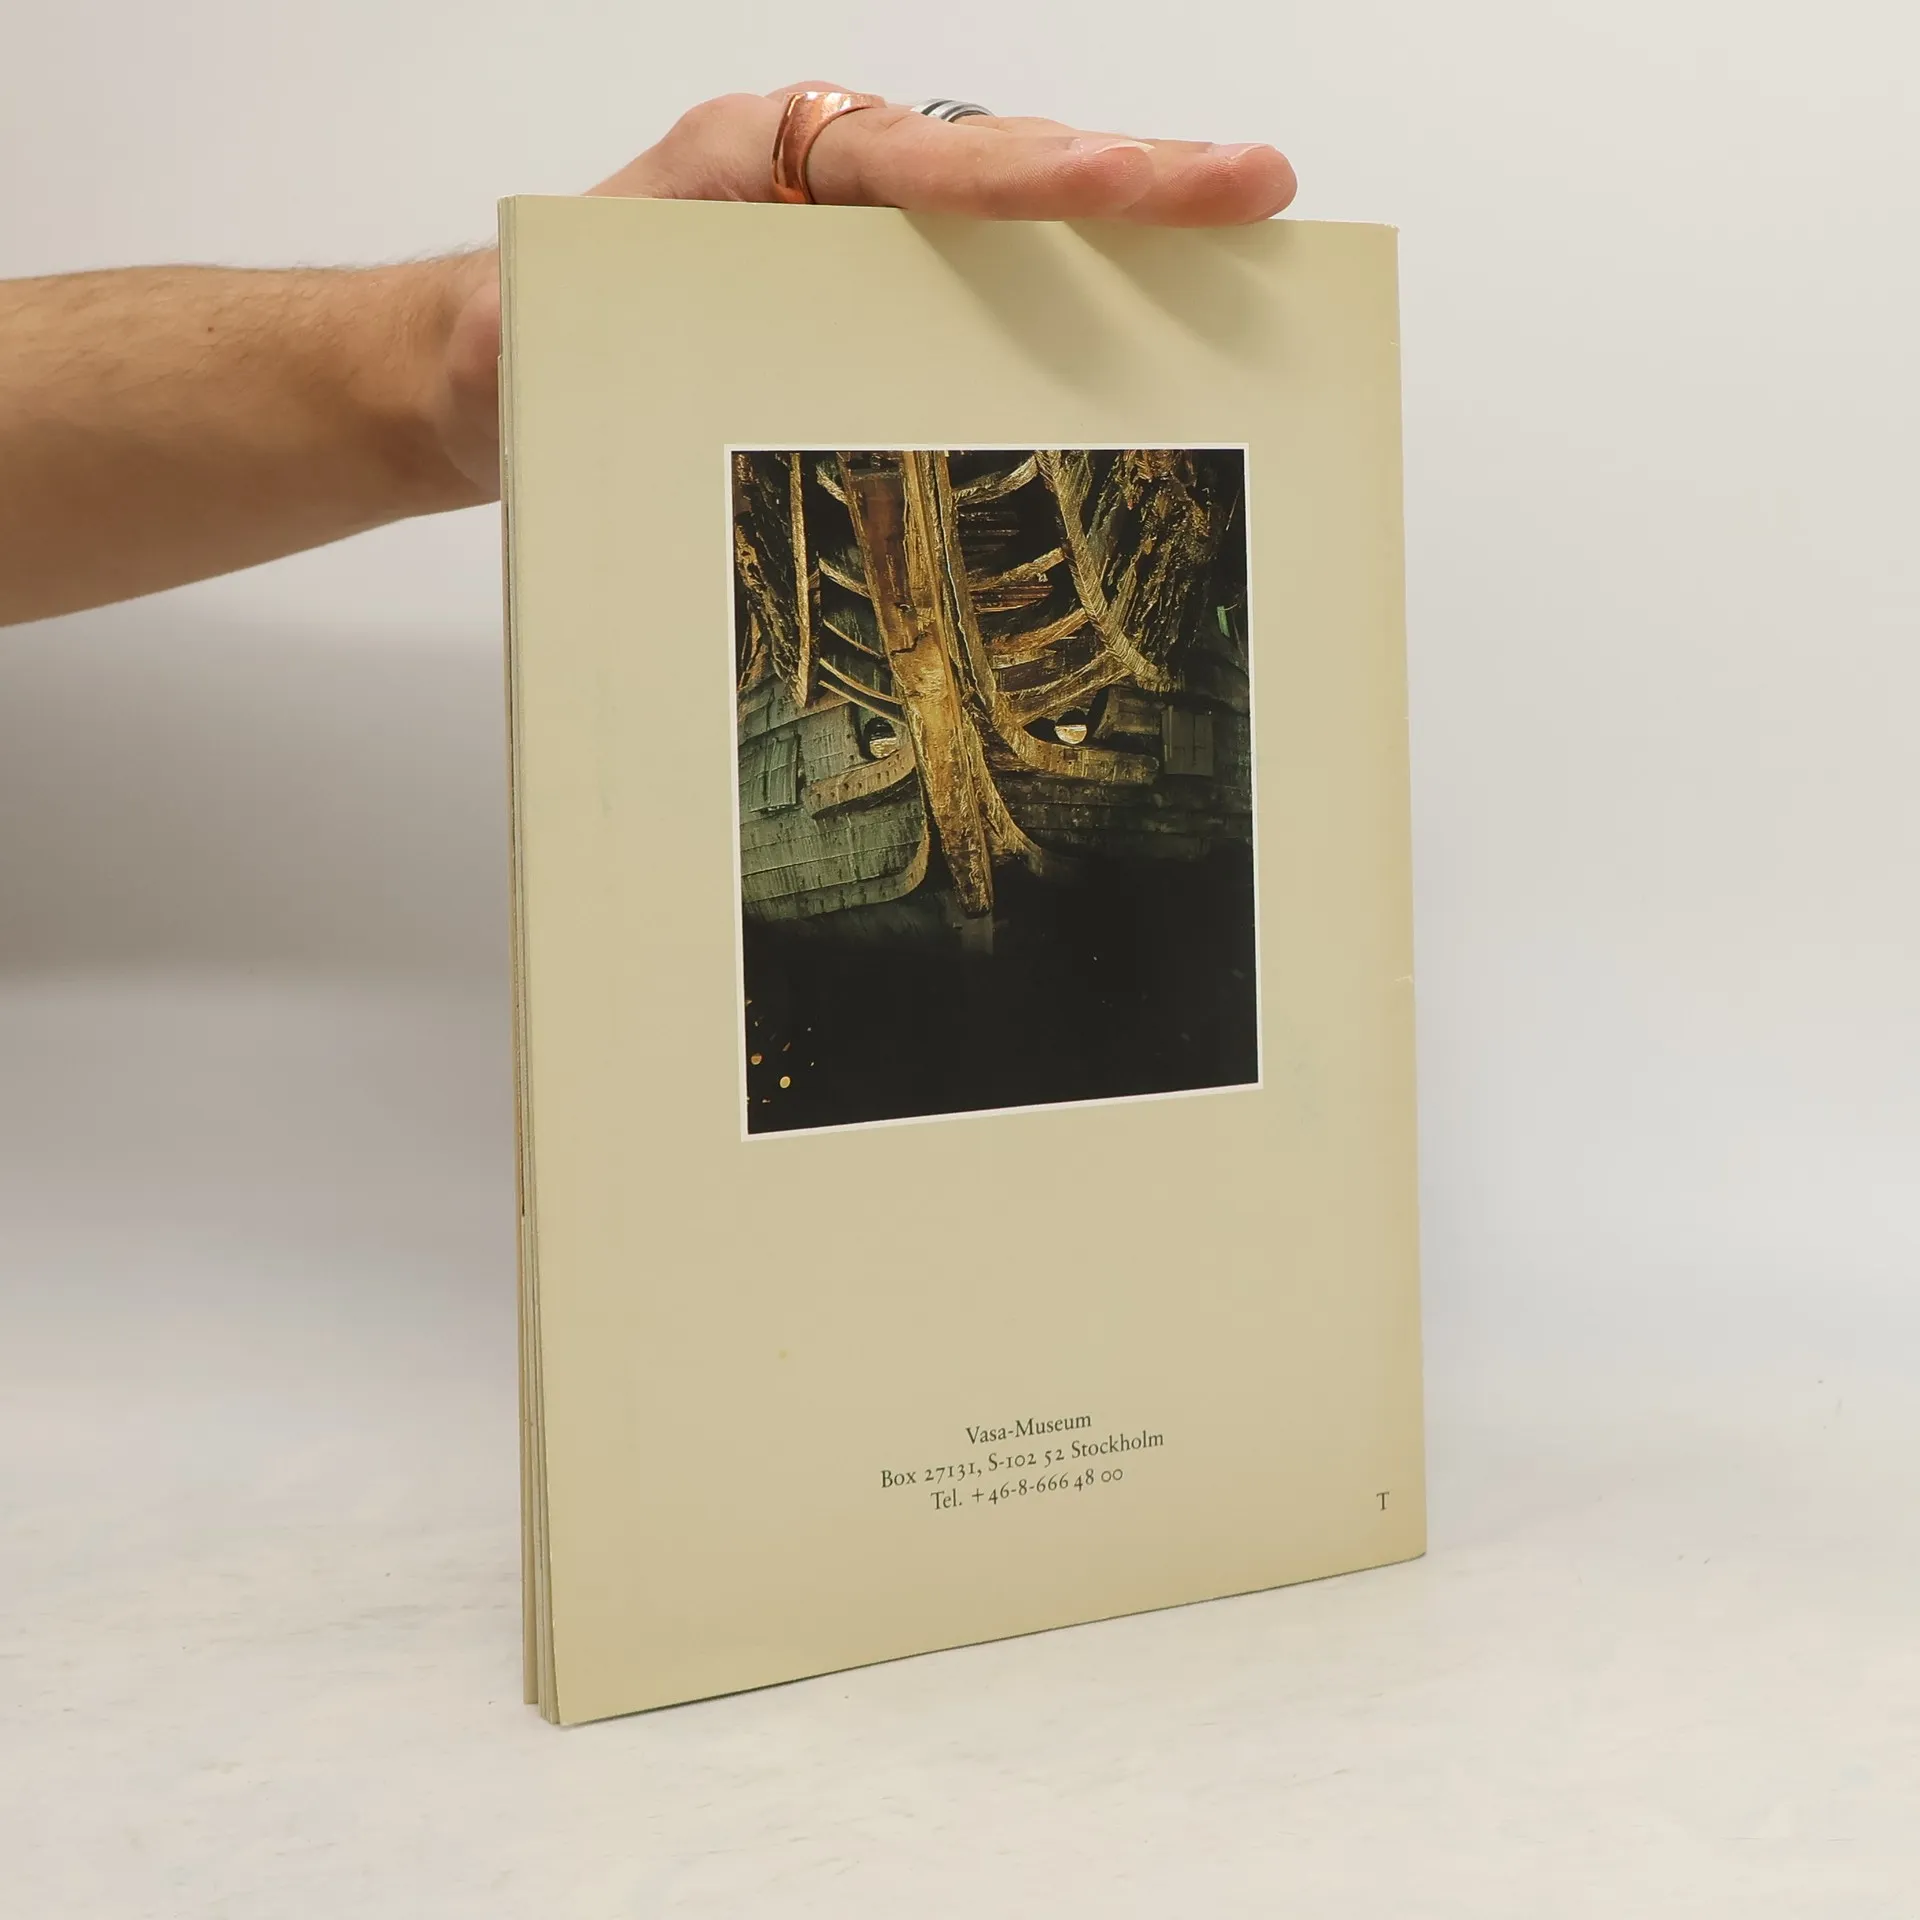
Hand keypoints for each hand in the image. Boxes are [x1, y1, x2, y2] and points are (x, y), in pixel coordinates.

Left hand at [433, 84, 1296, 492]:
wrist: (512, 367)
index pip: (904, 161)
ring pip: (1011, 207)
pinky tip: (1158, 300)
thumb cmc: (533, 344)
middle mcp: (819, 180)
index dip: (1012, 176)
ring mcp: (860, 232)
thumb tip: (590, 349)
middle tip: (1254, 183)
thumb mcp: (538, 333)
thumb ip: (576, 330)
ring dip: (1129, 221)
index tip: (1108, 177)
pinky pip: (993, 271)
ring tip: (1244, 220)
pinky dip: (1078, 277)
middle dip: (1129, 174)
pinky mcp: (880, 289)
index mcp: (746, 163)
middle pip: (993, 163)